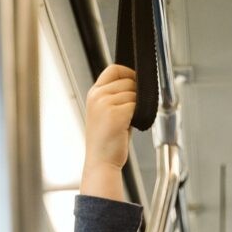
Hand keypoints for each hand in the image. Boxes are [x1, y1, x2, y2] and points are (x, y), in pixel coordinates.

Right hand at [81, 64, 136, 196]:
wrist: (101, 163)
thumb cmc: (106, 142)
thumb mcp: (106, 113)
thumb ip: (116, 97)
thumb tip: (136, 86)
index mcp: (94, 94)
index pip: (114, 69)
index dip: (129, 73)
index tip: (136, 83)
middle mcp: (97, 96)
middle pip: (128, 81)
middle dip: (136, 94)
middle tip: (133, 112)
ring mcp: (105, 104)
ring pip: (133, 93)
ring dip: (137, 106)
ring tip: (129, 121)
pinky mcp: (116, 114)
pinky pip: (136, 105)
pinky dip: (138, 114)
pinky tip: (131, 125)